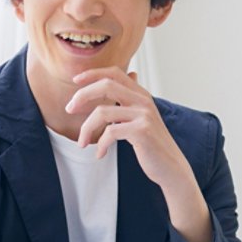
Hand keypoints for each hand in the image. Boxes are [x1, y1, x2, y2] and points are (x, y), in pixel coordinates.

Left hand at [65, 68, 211, 241]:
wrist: (171, 168)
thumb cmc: (153, 145)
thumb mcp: (143, 117)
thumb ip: (133, 99)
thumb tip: (131, 75)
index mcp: (141, 95)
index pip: (114, 73)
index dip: (93, 73)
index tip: (75, 80)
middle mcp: (143, 101)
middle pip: (106, 85)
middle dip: (82, 96)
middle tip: (69, 109)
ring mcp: (143, 115)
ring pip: (103, 112)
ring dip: (86, 128)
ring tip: (82, 142)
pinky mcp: (141, 131)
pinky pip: (110, 132)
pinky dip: (100, 144)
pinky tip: (100, 154)